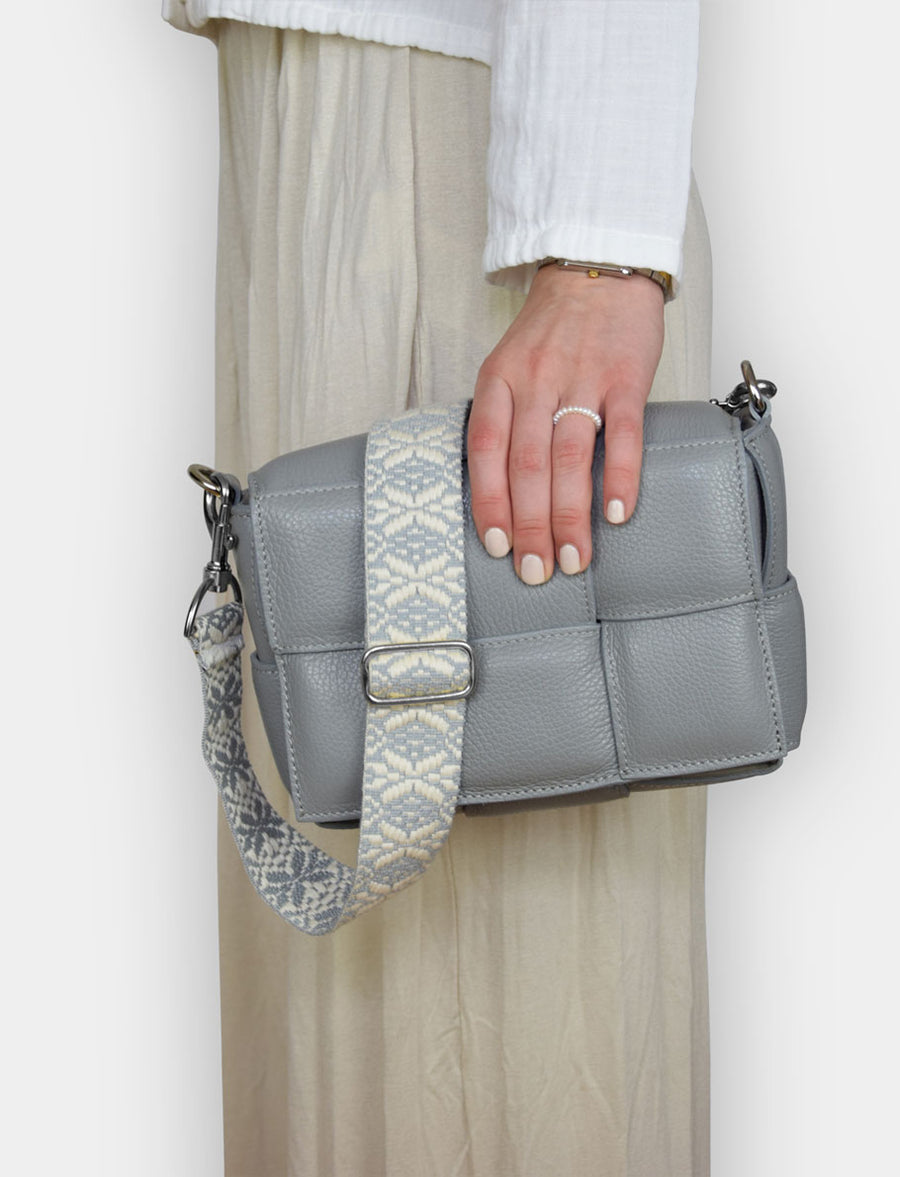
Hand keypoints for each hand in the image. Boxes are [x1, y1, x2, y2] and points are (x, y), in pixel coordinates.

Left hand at [467, 265, 664, 583]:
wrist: (598, 268)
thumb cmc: (550, 330)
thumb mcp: (507, 366)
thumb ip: (502, 420)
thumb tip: (500, 494)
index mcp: (498, 380)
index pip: (486, 451)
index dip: (489, 503)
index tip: (497, 547)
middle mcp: (535, 381)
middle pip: (527, 465)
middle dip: (531, 526)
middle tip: (536, 572)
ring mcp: (582, 378)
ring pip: (569, 458)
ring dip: (570, 516)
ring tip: (572, 559)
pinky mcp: (627, 376)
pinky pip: (622, 433)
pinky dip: (620, 476)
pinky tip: (617, 514)